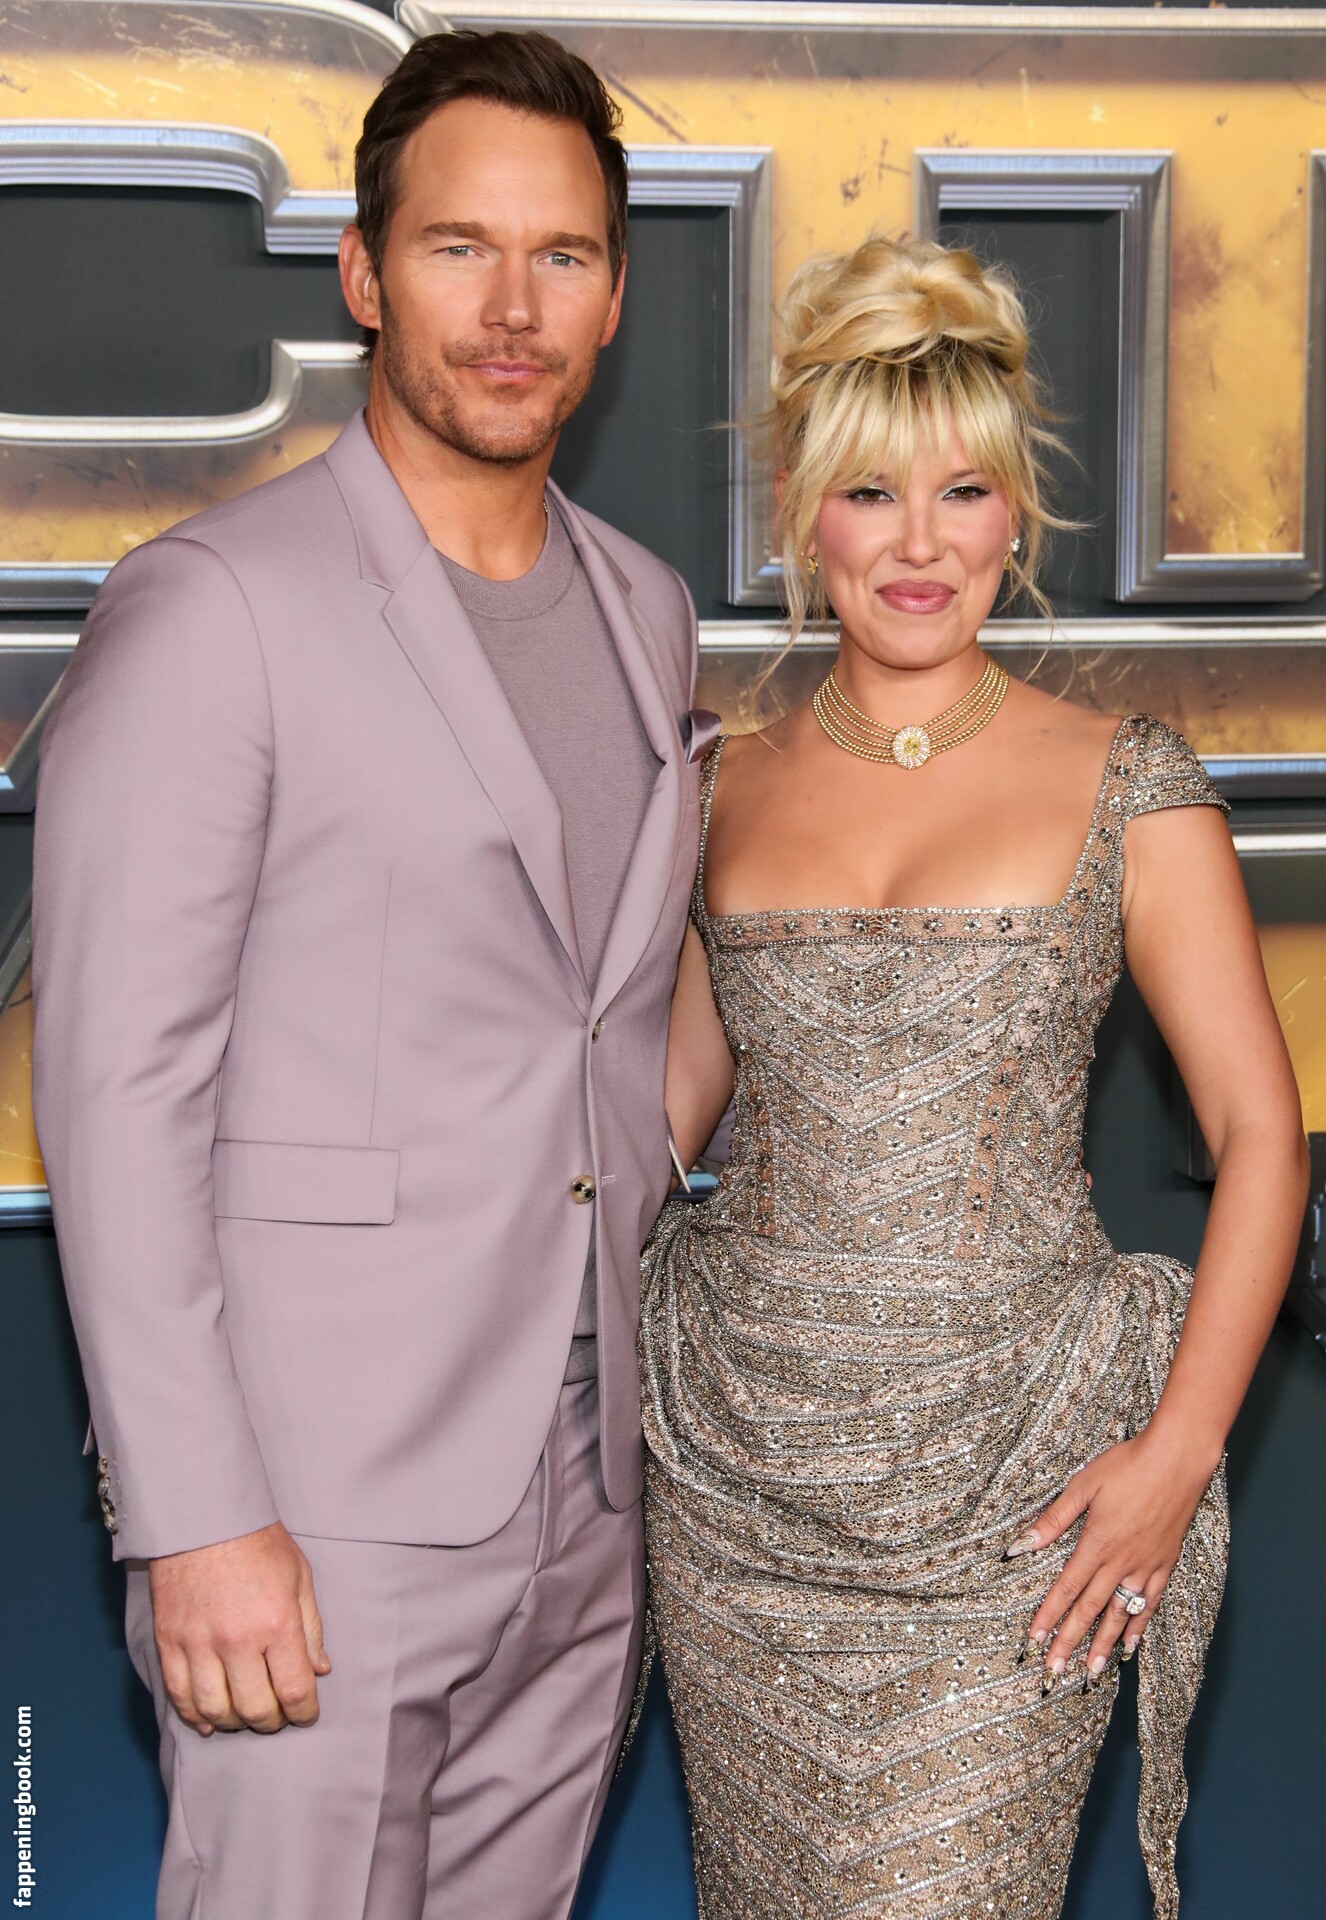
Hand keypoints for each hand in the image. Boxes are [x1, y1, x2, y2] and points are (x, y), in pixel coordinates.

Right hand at [149, 1521, 330, 1735]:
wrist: (204, 1515)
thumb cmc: (258, 1543)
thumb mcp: (299, 1577)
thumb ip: (311, 1628)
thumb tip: (320, 1669)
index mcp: (276, 1622)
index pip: (295, 1690)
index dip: (304, 1712)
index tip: (306, 1714)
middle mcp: (236, 1639)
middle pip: (255, 1708)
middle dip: (272, 1722)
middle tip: (278, 1717)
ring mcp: (198, 1642)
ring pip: (215, 1710)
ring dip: (234, 1723)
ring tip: (245, 1717)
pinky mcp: (169, 1641)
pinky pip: (179, 1695)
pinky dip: (194, 1716)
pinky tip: (208, 1721)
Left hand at [1006, 1428, 1215, 1677]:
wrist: (1178, 1459)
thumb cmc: (1128, 1465)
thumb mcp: (1083, 1485)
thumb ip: (1054, 1519)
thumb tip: (1022, 1544)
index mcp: (1097, 1543)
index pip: (1067, 1589)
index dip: (1049, 1616)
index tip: (1034, 1642)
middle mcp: (1121, 1562)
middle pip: (1090, 1610)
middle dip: (1070, 1642)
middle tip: (1056, 1672)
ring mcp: (1146, 1566)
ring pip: (1120, 1614)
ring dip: (1104, 1644)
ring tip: (1091, 1671)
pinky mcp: (1165, 1563)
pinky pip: (1150, 1603)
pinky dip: (1139, 1626)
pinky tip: (1131, 1645)